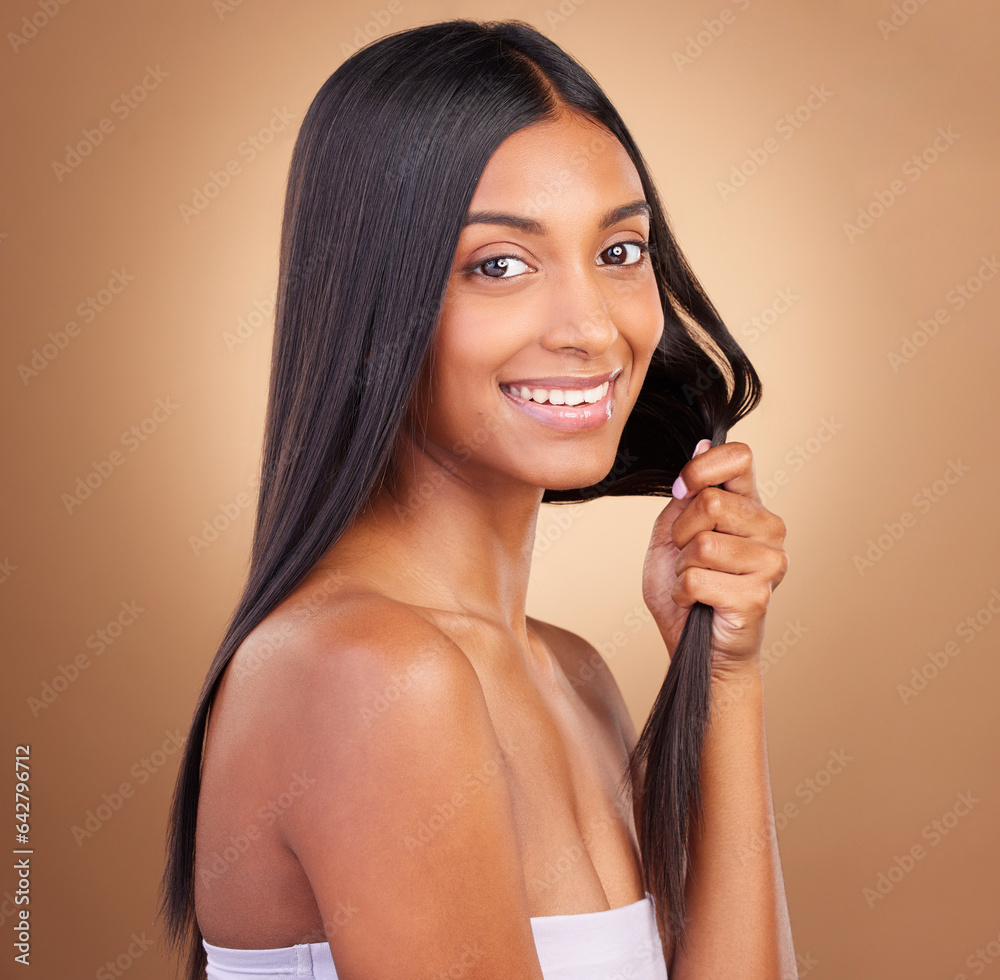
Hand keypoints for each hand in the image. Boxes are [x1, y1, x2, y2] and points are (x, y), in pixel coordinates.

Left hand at [641, 440, 787, 670]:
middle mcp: (769, 529)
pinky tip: (696, 602)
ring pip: (702, 544)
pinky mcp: (758, 595)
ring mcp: (770, 563)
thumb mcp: (670, 535)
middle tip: (686, 556)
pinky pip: (697, 579)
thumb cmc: (685, 591)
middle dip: (680, 532)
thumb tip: (703, 444)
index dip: (702, 468)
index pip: (740, 456)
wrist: (696, 648)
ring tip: (693, 581)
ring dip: (681, 567)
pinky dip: (682, 592)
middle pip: (711, 501)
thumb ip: (685, 495)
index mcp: (749, 505)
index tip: (682, 490)